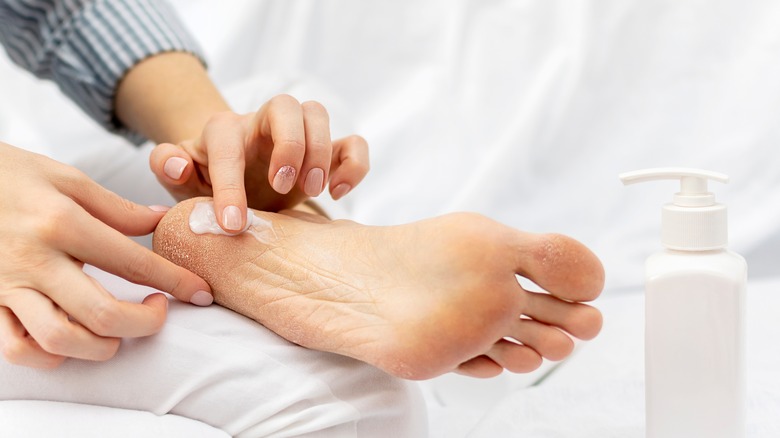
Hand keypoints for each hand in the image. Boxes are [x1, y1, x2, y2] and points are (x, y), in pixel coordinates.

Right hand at [0, 143, 211, 368]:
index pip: (132, 263)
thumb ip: (116, 207)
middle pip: (101, 314)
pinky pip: (15, 348)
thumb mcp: (66, 178)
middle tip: (159, 312)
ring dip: (100, 346)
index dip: (175, 282)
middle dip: (145, 324)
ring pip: (59, 340)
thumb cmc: (10, 175)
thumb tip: (162, 220)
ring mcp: (6, 286)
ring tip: (117, 330)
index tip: (201, 293)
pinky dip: (49, 355)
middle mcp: (34, 260)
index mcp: (61, 223)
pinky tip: (72, 340)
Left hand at [148, 94, 369, 231]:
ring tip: (313, 190)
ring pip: (318, 114)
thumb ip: (167, 166)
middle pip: (286, 105)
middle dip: (289, 145)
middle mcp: (264, 123)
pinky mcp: (326, 153)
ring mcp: (298, 135)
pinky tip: (338, 193)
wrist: (235, 184)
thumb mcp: (181, 180)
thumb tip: (175, 163)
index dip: (229, 184)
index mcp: (225, 131)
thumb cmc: (206, 183)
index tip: (233, 225)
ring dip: (320, 153)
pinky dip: (354, 164)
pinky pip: (352, 142)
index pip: (228, 145)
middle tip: (283, 187)